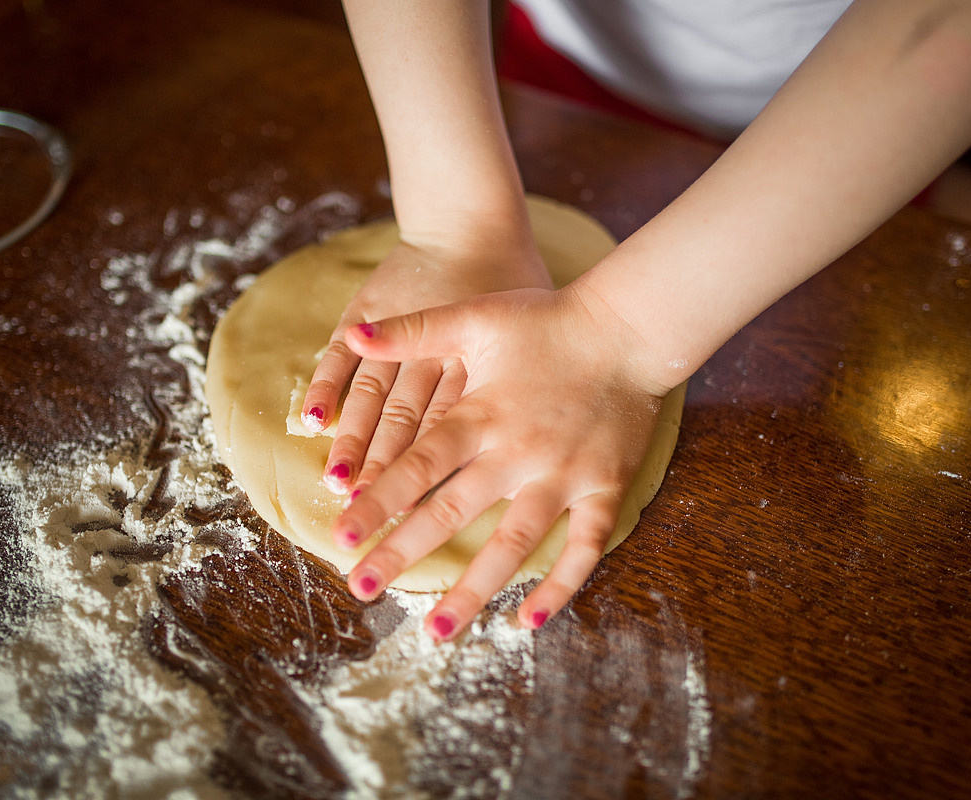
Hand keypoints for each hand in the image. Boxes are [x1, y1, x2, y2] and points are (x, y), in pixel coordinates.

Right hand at [301, 234, 551, 495]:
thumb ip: (515, 386)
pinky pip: (340, 353)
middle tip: (366, 508)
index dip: (431, 467)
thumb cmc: (510, 289)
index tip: (416, 509)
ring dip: (352, 437)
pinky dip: (326, 385)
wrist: (470, 226)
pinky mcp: (366, 311)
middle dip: (384, 465)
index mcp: (472, 360)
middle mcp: (432, 349)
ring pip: (370, 392)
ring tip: (337, 480)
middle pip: (404, 417)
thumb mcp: (522, 338)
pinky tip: (313, 420)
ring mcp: (394, 329)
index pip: (447, 424)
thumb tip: (521, 448)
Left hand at [330, 284, 677, 640]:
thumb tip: (353, 335)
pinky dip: (559, 586)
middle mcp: (518, 452)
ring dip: (472, 590)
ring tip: (435, 631)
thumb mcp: (477, 315)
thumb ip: (413, 329)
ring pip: (512, 544)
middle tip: (361, 588)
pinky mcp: (605, 488)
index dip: (376, 502)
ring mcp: (564, 476)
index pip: (418, 466)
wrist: (629, 327)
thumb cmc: (548, 320)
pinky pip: (584, 547)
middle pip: (451, 512)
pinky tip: (527, 621)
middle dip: (402, 552)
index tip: (340, 537)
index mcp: (482, 414)